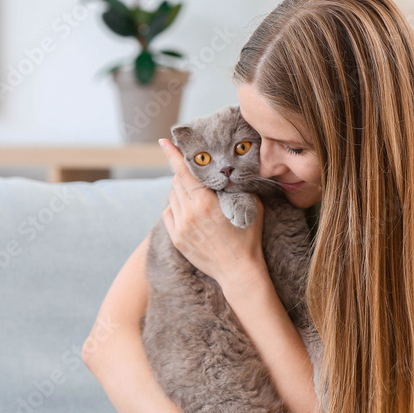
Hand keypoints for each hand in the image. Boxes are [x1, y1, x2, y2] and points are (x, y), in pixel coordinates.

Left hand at [158, 138, 264, 287]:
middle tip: (196, 176)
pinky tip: (189, 213)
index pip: (184, 172)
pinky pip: (168, 214)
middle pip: (177, 183)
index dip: (173, 154)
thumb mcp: (249, 205)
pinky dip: (176, 209)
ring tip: (198, 199)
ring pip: (172, 198)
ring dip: (181, 193)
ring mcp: (180, 227)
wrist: (238, 271)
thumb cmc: (248, 237)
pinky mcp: (176, 239)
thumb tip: (229, 171)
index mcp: (205, 202)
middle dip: (185, 176)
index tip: (164, 141)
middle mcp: (189, 213)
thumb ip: (236, 187)